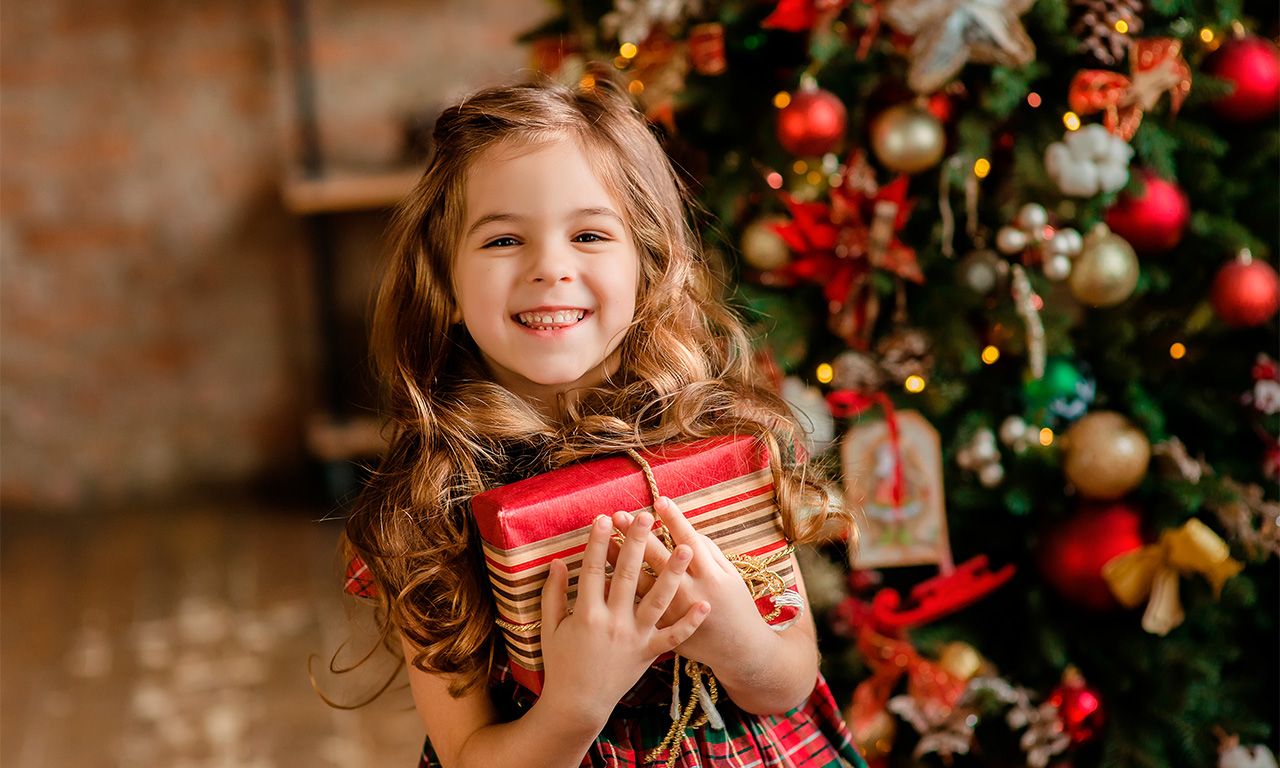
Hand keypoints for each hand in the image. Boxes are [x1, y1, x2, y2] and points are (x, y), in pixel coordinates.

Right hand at [538, 511, 708, 724]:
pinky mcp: (648, 652)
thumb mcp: (549, 628)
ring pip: (657, 600)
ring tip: (686, 547)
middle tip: (646, 517)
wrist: (578, 704)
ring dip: (672, 573)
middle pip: (627, 576)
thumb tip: (556, 562)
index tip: (605, 518)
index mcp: (585, 614)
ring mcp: (634, 638)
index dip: (599, 542)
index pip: (592, 569)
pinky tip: (705, 605)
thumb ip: (552, 594)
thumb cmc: (561, 663)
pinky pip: (673, 637)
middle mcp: (612, 622)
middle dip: (637, 544)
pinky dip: (690, 622)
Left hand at [609, 497, 771, 669]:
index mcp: (710, 576)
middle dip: (637, 535)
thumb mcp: (732, 576)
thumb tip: (687, 533)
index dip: (674, 519)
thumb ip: (711, 553)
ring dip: (621, 560)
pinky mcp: (662, 631)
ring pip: (641, 583)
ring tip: (604, 540)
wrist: (739, 653)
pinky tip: (603, 576)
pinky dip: (619, 594)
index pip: (689, 540)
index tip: (658, 500)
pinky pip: (635, 609)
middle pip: (658, 558)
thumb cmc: (737, 608)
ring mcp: (673, 614)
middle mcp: (689, 593)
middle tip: (619, 514)